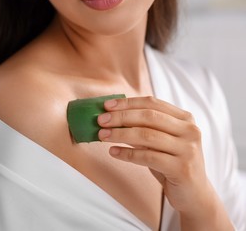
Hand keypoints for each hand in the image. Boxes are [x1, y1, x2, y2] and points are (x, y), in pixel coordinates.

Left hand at [97, 96, 232, 228]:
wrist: (194, 194)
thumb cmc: (172, 163)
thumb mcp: (159, 142)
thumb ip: (142, 128)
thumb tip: (112, 117)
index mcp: (185, 118)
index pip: (152, 103)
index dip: (128, 103)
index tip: (107, 105)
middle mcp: (190, 130)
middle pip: (149, 117)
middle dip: (121, 117)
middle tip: (101, 120)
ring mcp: (188, 149)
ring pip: (147, 135)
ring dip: (120, 134)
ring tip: (102, 135)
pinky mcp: (182, 168)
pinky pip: (148, 157)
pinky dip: (127, 153)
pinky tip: (113, 152)